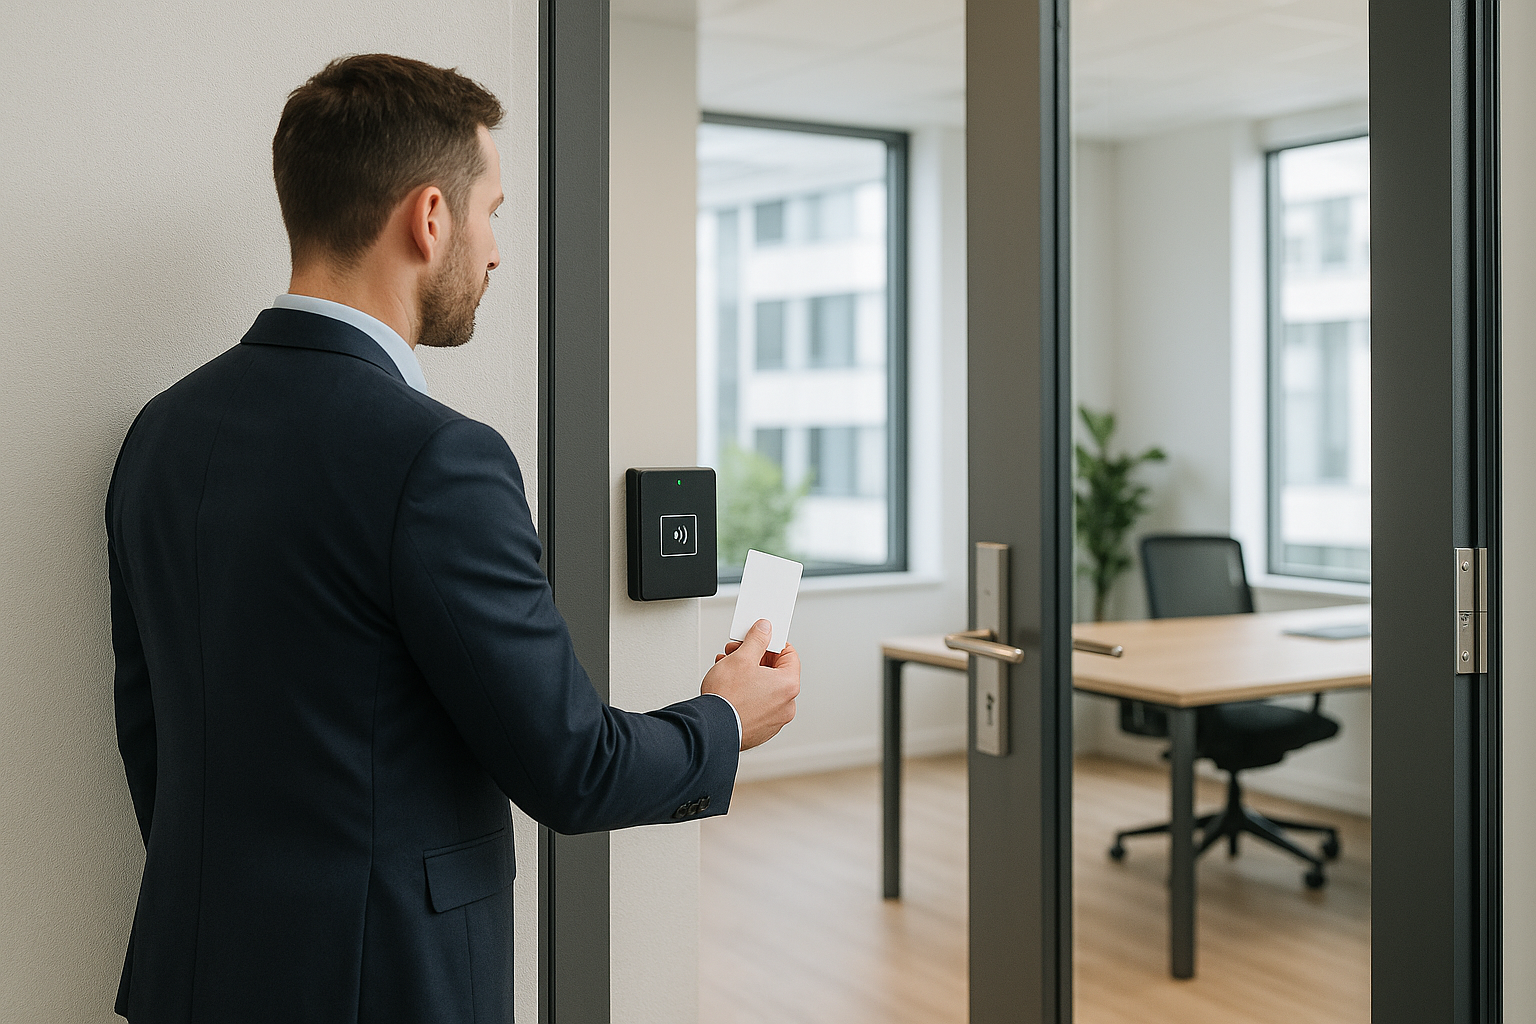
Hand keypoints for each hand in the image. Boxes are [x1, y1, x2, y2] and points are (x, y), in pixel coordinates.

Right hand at [702, 619, 799, 750]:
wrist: (710, 729)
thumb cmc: (726, 699)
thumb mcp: (742, 658)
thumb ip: (757, 639)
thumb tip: (765, 629)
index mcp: (788, 685)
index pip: (789, 654)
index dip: (772, 642)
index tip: (760, 638)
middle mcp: (786, 705)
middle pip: (776, 672)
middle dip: (755, 658)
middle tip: (738, 652)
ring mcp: (775, 720)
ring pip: (765, 688)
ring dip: (748, 675)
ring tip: (727, 669)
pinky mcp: (761, 729)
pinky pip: (758, 705)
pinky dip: (747, 694)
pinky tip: (729, 687)